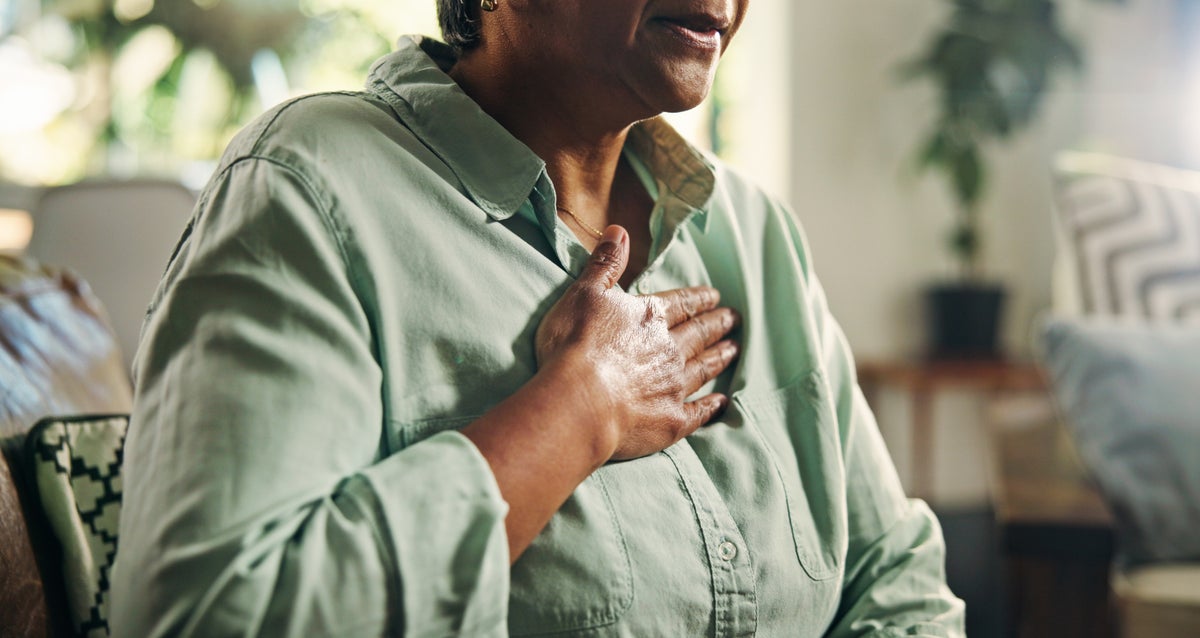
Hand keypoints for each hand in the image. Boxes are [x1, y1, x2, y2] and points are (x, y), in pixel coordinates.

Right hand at [535, 225, 739, 461]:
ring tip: (734, 350)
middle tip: (734, 319)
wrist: (579, 401)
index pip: (681, 303)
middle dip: (716, 324)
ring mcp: (674, 387)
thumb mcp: (585, 293)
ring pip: (704, 368)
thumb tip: (620, 230)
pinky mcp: (672, 421)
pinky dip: (711, 407)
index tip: (715, 296)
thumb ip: (606, 264)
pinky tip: (721, 403)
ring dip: (719, 358)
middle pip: (699, 334)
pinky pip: (698, 412)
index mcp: (650, 317)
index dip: (698, 298)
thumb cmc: (575, 345)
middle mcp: (669, 349)